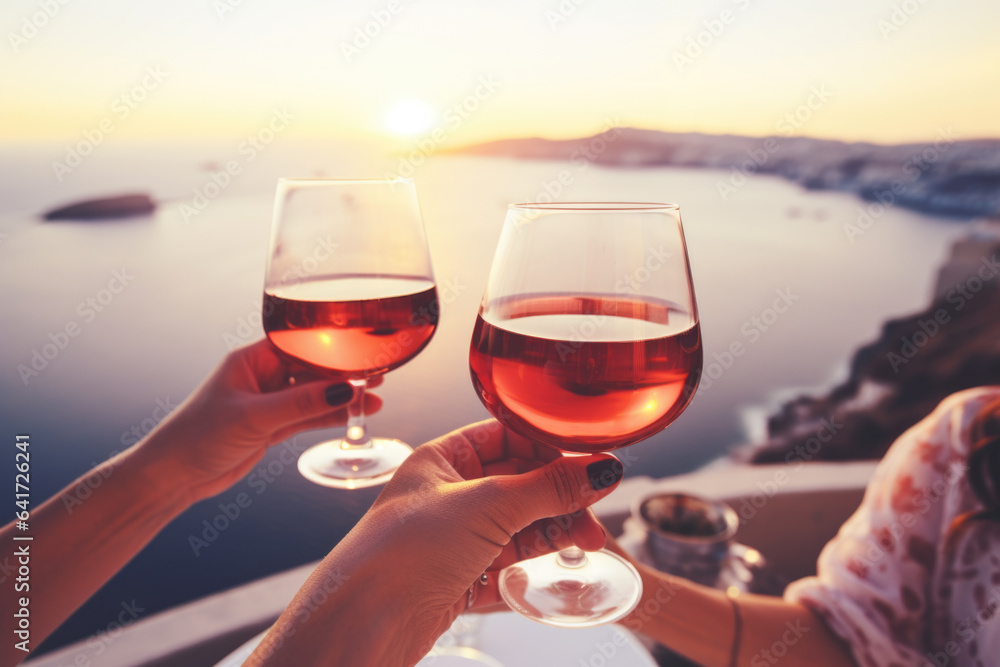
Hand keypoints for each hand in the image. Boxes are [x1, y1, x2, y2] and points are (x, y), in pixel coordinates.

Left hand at [133, 339, 381, 501]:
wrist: (173, 476)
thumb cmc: (197, 436)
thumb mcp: (254, 417)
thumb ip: (300, 403)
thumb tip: (344, 389)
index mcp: (252, 359)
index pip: (302, 345)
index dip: (334, 348)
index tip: (363, 352)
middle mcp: (262, 376)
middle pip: (313, 369)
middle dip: (345, 374)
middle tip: (378, 375)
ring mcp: (269, 402)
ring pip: (314, 395)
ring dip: (343, 398)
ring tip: (376, 399)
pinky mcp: (272, 427)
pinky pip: (309, 417)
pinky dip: (331, 417)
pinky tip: (355, 416)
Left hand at [252, 419, 624, 666]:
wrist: (364, 622)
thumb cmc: (404, 552)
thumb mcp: (487, 506)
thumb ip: (548, 488)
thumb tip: (598, 470)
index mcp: (441, 459)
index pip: (506, 436)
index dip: (549, 445)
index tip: (590, 459)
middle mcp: (447, 495)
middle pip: (518, 482)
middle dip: (559, 494)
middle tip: (596, 507)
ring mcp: (453, 538)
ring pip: (518, 524)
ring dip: (555, 529)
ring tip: (590, 539)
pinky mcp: (458, 579)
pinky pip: (507, 563)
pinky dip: (534, 562)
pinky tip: (559, 561)